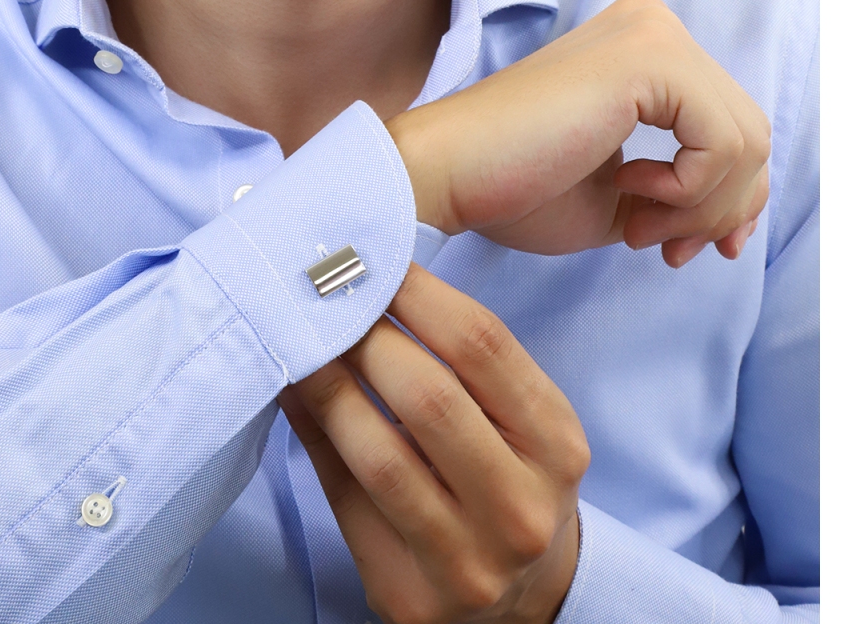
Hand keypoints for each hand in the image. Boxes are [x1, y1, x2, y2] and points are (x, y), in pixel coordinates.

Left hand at [281, 264, 586, 623]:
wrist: (525, 598)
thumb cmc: (510, 480)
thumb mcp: (519, 418)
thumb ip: (461, 359)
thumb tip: (371, 282)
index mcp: (555, 444)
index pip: (482, 344)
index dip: (418, 292)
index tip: (373, 260)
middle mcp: (521, 507)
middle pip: (429, 395)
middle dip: (367, 337)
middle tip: (327, 301)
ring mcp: (468, 561)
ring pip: (380, 455)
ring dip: (329, 385)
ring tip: (303, 343)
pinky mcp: (410, 595)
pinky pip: (346, 501)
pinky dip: (314, 437)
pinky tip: (295, 396)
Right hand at [387, 0, 769, 266]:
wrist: (450, 174)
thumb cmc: (520, 187)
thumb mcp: (630, 193)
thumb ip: (687, 186)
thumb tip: (749, 210)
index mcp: (645, 44)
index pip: (736, 126)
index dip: (730, 201)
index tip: (684, 247)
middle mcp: (654, 23)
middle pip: (752, 135)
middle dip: (720, 211)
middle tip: (663, 248)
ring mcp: (653, 32)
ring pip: (746, 142)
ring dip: (699, 209)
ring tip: (637, 225)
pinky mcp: (649, 56)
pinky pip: (723, 142)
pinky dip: (689, 190)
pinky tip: (627, 189)